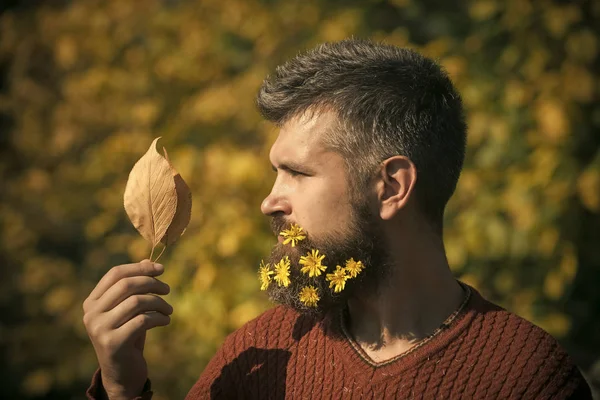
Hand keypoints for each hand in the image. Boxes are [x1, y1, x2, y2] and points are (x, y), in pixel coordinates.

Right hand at [83, 259, 172, 399]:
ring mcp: (99, 329)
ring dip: (159, 302)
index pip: (115, 273)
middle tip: (168, 289)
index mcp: (91, 302)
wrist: (121, 373)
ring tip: (169, 309)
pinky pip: (143, 321)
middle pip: (127, 285)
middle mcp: (91, 314)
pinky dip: (159, 318)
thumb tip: (149, 261)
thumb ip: (136, 287)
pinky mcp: (113, 343)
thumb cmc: (128, 336)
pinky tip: (166, 321)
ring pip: (137, 302)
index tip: (161, 269)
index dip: (140, 267)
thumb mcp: (131, 310)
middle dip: (152, 283)